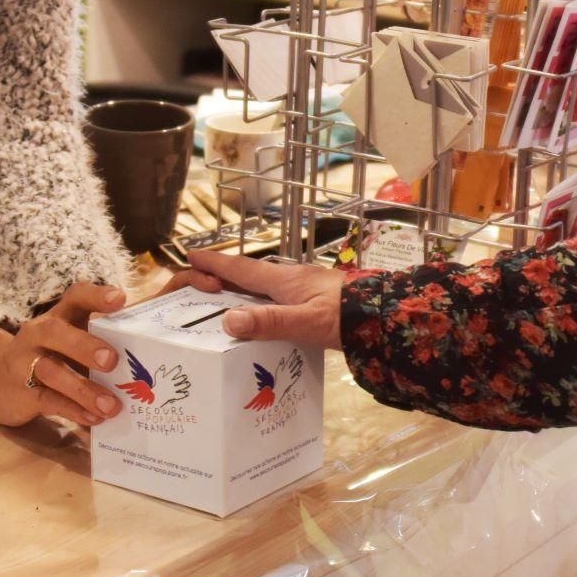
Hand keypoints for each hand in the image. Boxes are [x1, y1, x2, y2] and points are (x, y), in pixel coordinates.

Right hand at [0, 281, 128, 427]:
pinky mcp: (23, 393)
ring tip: (112, 406)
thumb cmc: (53, 355)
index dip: (96, 296)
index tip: (120, 299)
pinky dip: (72, 410)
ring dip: (84, 389)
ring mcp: (27, 364)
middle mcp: (40, 335)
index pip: (75, 297)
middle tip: (112, 360)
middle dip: (84, 345)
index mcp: (60, 316)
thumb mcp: (75, 339)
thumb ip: (112, 333)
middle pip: (56, 332)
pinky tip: (94, 419)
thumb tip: (166, 322)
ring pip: (52, 371)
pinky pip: (47, 400)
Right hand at [173, 248, 346, 350]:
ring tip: (219, 301)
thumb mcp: (307, 322)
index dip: (213, 262)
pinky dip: (258, 302)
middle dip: (218, 275)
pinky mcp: (313, 300)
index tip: (189, 254)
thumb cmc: (348, 316)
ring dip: (238, 289)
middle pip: (245, 275)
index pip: (238, 268)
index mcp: (282, 280)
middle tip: (195, 283)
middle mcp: (288, 280)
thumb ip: (270, 322)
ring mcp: (302, 288)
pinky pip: (275, 297)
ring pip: (261, 286)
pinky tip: (259, 316)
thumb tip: (229, 320)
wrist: (386, 314)